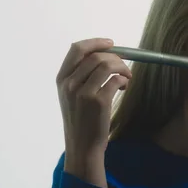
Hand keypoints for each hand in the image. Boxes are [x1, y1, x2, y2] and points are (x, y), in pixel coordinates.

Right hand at [56, 38, 131, 186]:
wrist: (82, 145)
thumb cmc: (81, 119)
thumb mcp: (71, 96)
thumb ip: (80, 76)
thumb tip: (105, 55)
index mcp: (62, 79)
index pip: (77, 49)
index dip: (96, 42)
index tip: (111, 43)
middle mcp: (70, 84)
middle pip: (96, 56)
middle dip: (115, 58)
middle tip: (123, 67)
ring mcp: (83, 93)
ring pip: (107, 65)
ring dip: (122, 68)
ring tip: (126, 78)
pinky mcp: (98, 102)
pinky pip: (116, 80)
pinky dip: (124, 80)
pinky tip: (124, 87)